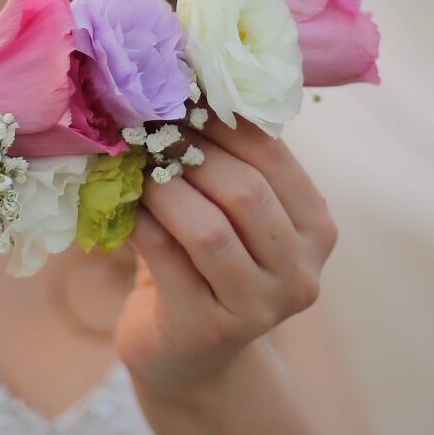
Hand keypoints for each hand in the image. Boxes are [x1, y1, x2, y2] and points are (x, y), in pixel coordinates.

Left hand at [115, 115, 338, 395]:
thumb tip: (186, 79)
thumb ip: (227, 160)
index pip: (273, 156)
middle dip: (189, 152)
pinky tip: (117, 204)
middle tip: (144, 127)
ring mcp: (259, 308)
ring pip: (208, 229)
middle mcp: (300, 271)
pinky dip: (139, 223)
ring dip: (162, 188)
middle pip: (244, 191)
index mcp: (316, 228)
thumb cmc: (206, 265)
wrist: (187, 355)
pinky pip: (167, 260)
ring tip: (130, 164)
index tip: (176, 94)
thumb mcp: (232, 213)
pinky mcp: (207, 330)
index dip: (221, 119)